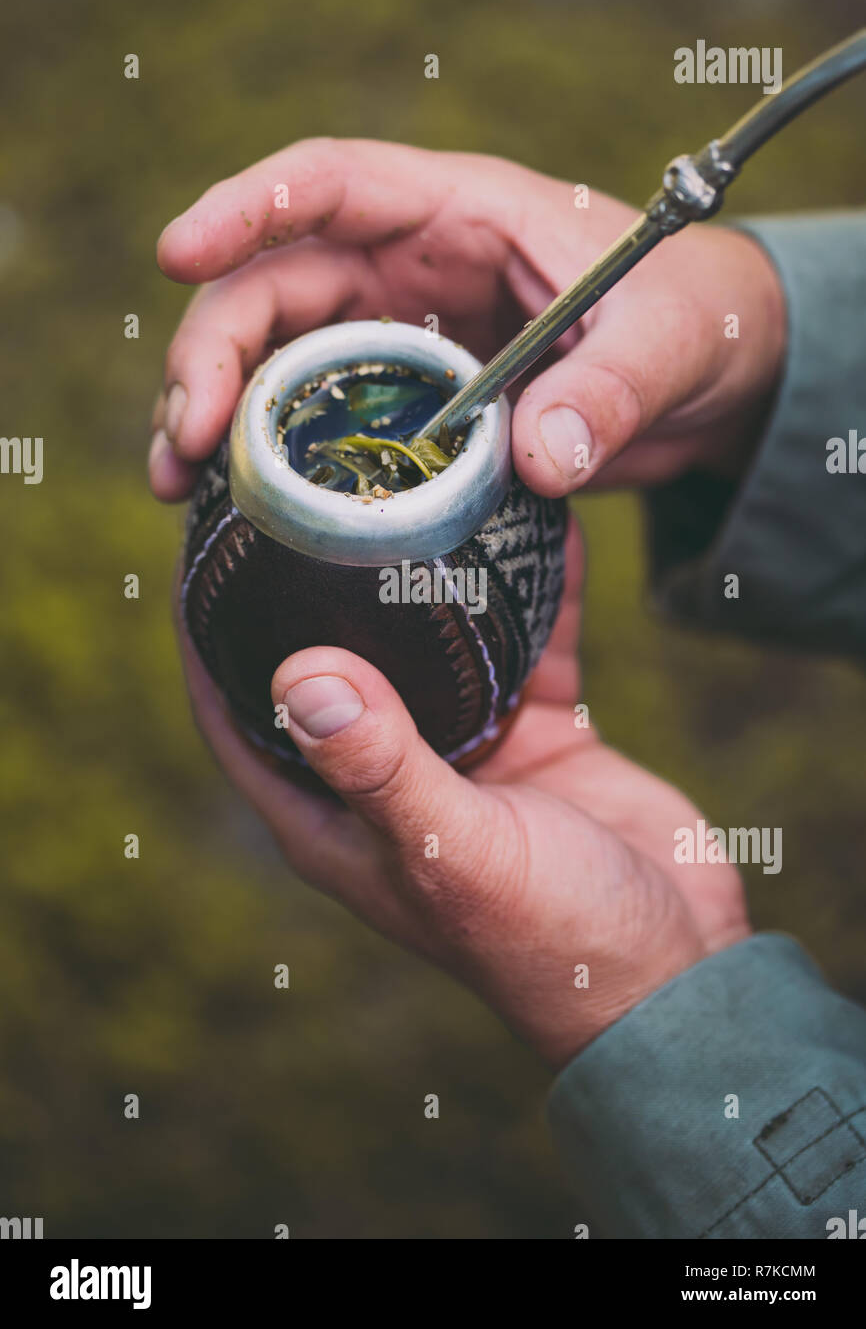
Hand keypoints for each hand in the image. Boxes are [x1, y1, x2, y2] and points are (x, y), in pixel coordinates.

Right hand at [150, 137, 785, 503]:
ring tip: (174, 483)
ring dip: (216, 412)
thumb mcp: (670, 345)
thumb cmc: (692, 321)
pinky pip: (311, 418)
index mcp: (462, 213)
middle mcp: (408, 266)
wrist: (703, 373)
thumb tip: (539, 460)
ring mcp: (396, 335)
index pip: (334, 184)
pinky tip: (226, 508)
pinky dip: (264, 458)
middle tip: (185, 439)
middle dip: (213, 351)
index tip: (178, 255)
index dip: (250, 209)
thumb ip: (613, 391)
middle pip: (275, 285)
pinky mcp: (398, 401)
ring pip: (275, 356)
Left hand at [177, 521, 749, 1069]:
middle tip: (309, 487)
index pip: (239, 715)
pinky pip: (526, 640)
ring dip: (426, 571)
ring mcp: (466, 748)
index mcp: (337, 817)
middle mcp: (388, 775)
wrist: (676, 971)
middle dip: (316, 581)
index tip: (200, 548)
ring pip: (432, 639)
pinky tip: (534, 517)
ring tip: (418, 483)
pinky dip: (531, 587)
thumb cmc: (552, 943)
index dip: (207, 638)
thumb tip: (299, 673)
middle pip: (332, 661)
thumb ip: (384, 769)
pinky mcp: (537, 731)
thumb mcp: (458, 855)